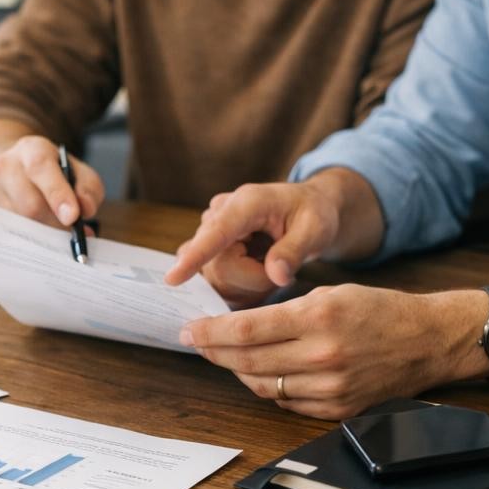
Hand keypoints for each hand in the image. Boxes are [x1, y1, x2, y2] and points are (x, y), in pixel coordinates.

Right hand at [0, 135, 104, 229]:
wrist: (19, 168)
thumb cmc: (55, 173)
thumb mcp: (78, 172)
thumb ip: (89, 189)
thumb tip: (85, 210)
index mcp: (32, 149)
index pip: (41, 169)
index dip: (57, 194)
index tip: (72, 217)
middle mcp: (5, 165)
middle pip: (29, 204)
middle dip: (55, 223)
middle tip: (72, 232)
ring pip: (20, 223)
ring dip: (44, 233)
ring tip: (57, 228)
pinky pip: (11, 232)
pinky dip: (31, 238)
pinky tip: (40, 232)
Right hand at [165, 182, 341, 303]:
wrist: (306, 208)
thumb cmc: (312, 214)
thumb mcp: (316, 228)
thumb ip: (295, 250)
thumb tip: (276, 275)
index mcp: (246, 203)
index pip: (216, 232)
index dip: (196, 257)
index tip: (172, 278)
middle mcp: (219, 214)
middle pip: (219, 266)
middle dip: (253, 280)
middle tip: (283, 268)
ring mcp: (210, 232)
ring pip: (216, 278)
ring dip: (248, 283)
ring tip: (271, 263)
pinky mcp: (208, 249)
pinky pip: (215, 280)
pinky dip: (240, 284)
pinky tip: (256, 268)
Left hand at [178, 284, 485, 418]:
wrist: (428, 341)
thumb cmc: (379, 311)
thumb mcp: (331, 294)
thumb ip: (284, 310)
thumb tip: (237, 325)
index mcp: (318, 318)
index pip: (246, 329)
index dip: (210, 332)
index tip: (189, 329)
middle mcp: (321, 356)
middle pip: (247, 362)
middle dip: (214, 352)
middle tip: (197, 342)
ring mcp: (329, 388)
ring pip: (262, 385)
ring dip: (237, 371)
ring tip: (226, 356)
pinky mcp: (336, 409)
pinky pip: (285, 401)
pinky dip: (267, 387)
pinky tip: (261, 373)